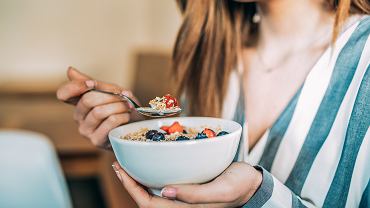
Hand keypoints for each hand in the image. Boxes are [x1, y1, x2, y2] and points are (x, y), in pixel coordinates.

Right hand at [56, 66, 143, 147]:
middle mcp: (79, 117)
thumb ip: (94, 84)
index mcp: (79, 103)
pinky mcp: (96, 140)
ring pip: (99, 111)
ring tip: (127, 106)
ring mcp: (86, 130)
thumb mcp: (111, 92)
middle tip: (124, 96)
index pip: (63, 94)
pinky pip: (110, 122)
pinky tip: (127, 116)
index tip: (91, 84)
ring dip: (118, 106)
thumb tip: (69, 70)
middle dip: (109, 96)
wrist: (137, 127)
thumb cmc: (122, 108)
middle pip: (87, 100)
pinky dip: (122, 116)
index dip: (74, 87)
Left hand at [112, 162, 261, 207]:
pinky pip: (164, 184)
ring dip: (139, 179)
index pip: (150, 205)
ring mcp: (183, 197)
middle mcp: (181, 205)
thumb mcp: (222, 191)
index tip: (121, 171)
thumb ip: (196, 195)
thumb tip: (165, 191)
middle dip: (130, 183)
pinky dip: (153, 174)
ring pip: (153, 192)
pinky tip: (150, 162)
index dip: (132, 189)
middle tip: (119, 164)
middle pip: (147, 199)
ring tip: (127, 163)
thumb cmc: (240, 186)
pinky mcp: (188, 187)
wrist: (253, 184)